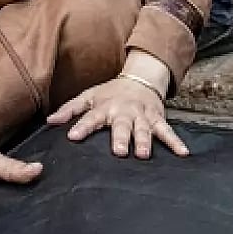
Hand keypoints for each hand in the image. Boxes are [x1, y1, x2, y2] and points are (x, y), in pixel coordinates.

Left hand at [47, 51, 188, 158]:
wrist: (139, 80)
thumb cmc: (110, 93)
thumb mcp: (88, 97)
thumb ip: (69, 110)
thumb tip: (49, 122)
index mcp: (104, 107)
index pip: (90, 117)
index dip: (82, 126)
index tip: (73, 136)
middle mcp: (124, 112)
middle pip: (121, 125)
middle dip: (121, 137)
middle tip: (120, 152)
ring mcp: (142, 116)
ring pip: (144, 129)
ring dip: (145, 140)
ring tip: (144, 154)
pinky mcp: (157, 119)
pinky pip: (167, 131)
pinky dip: (175, 142)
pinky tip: (183, 153)